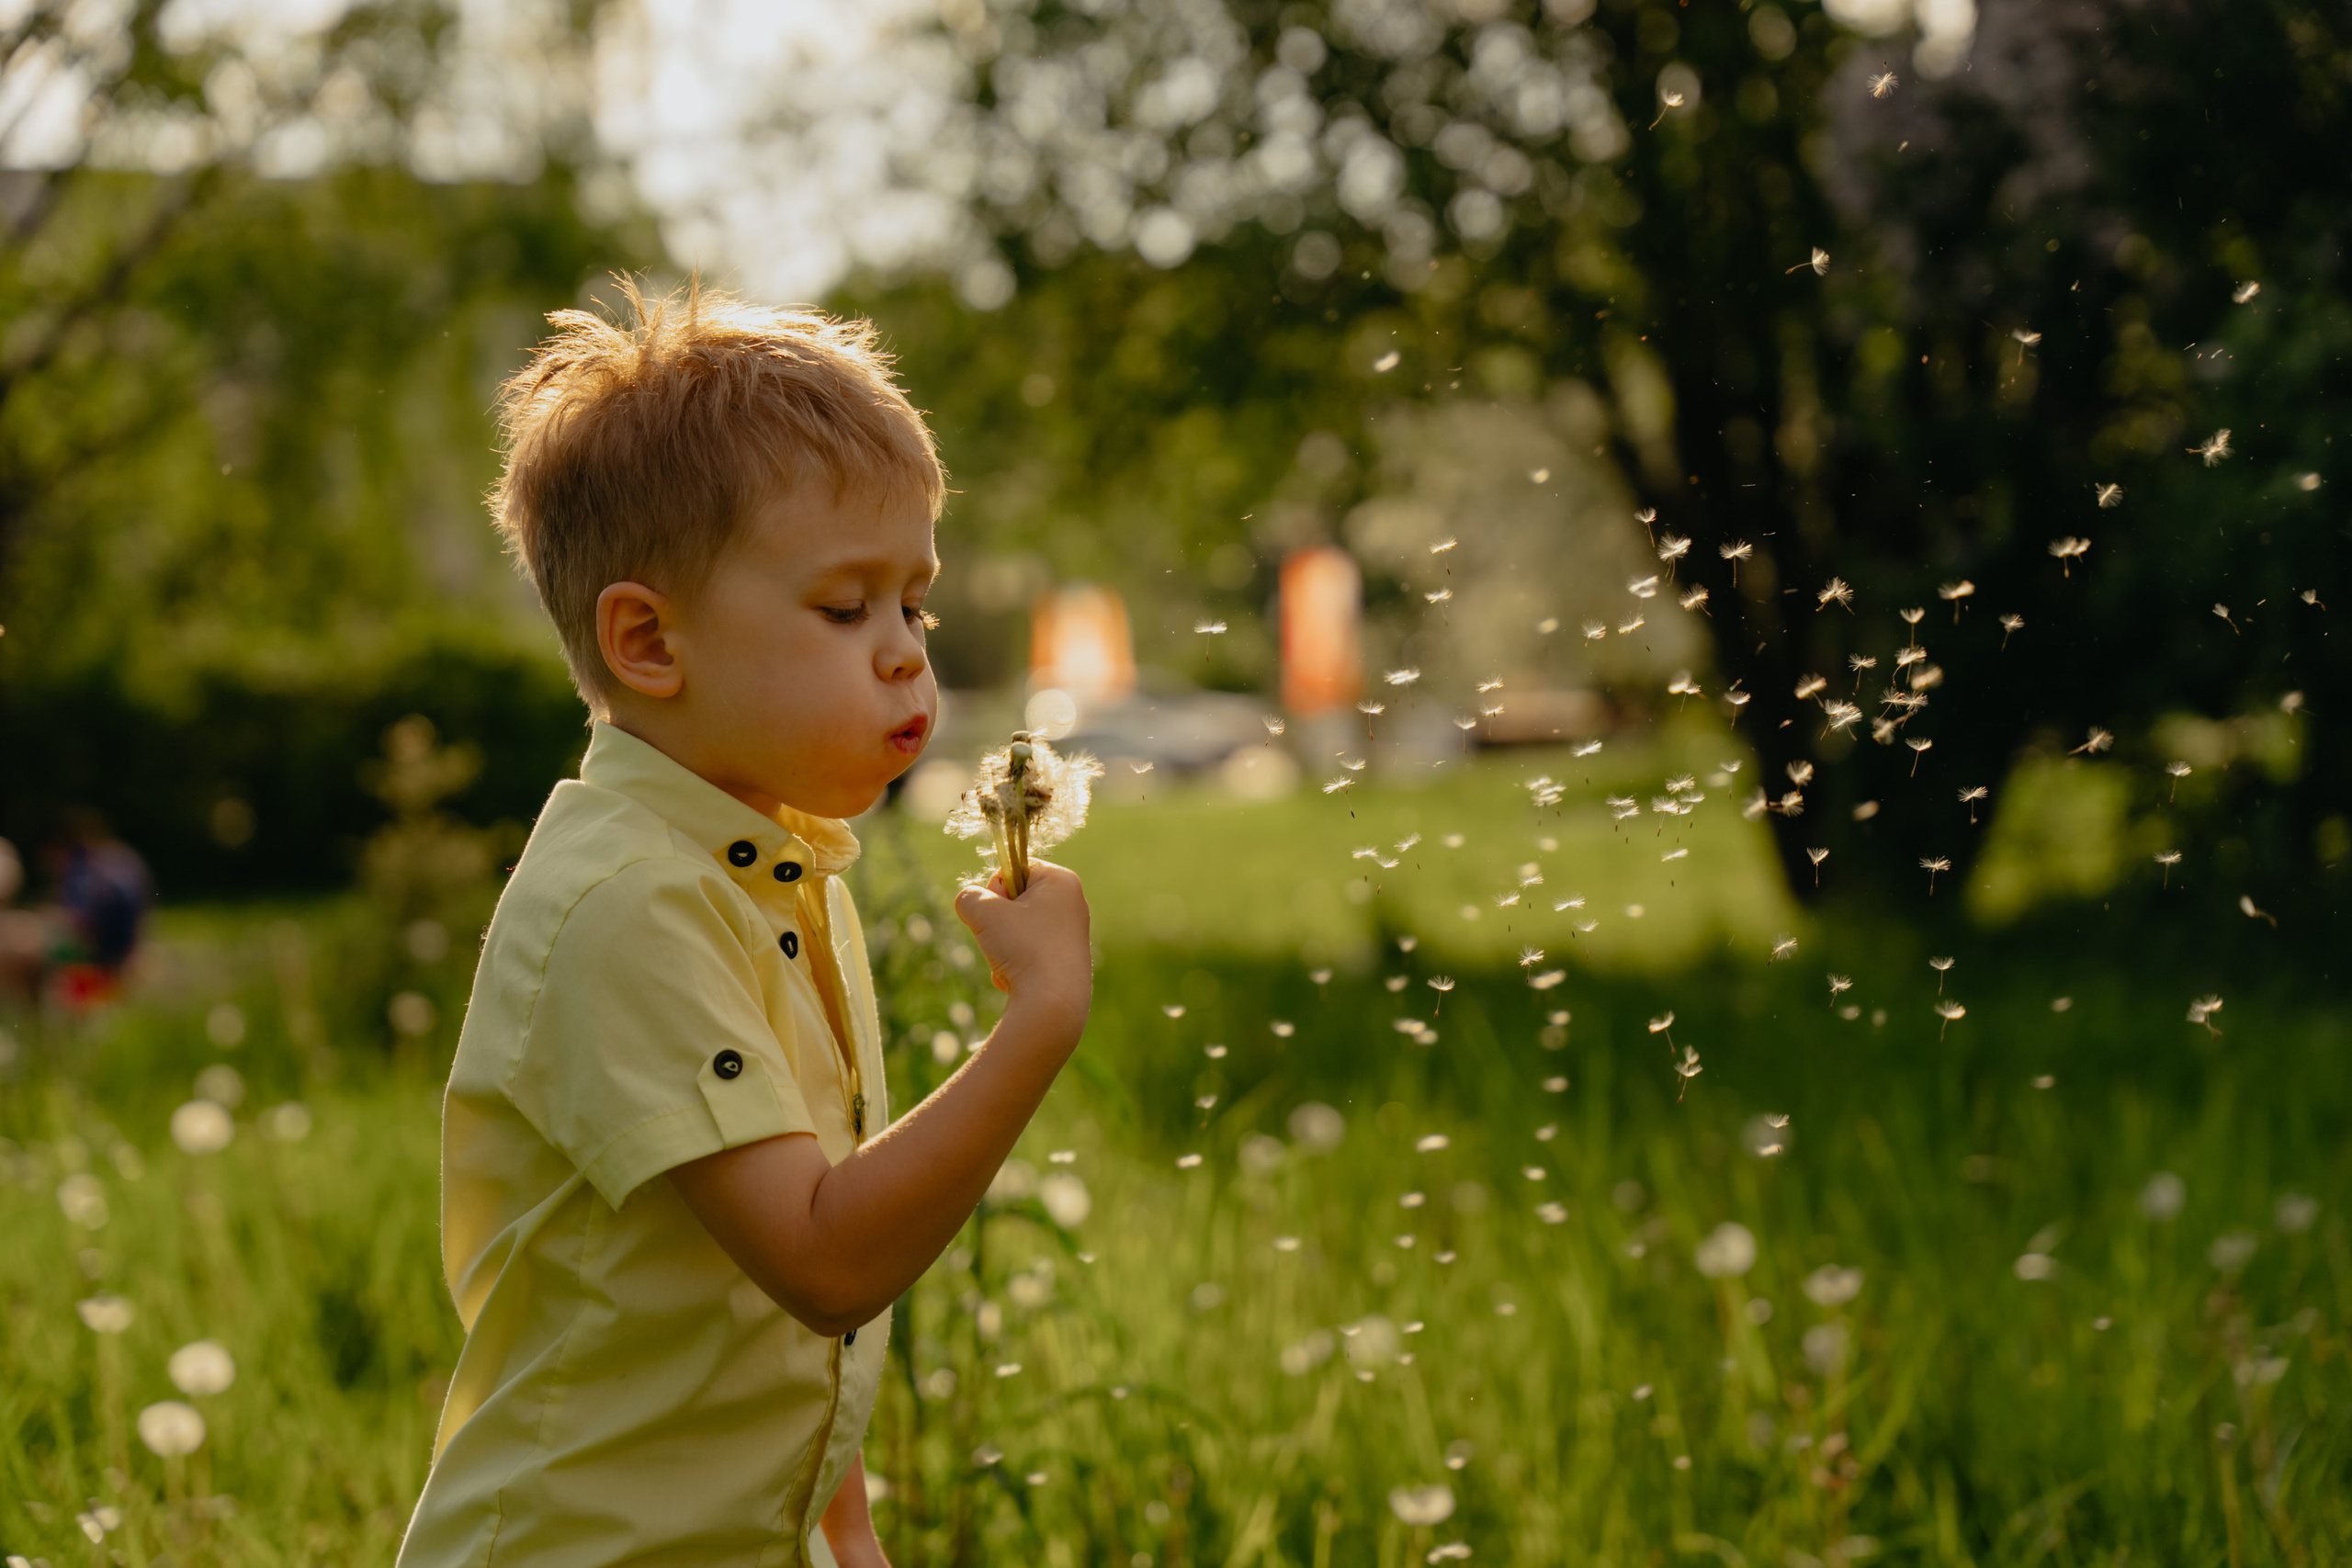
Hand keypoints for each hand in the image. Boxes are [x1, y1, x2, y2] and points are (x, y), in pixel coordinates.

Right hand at [953, 860, 1090, 1024]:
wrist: (1052, 1004)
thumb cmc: (1024, 948)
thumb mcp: (984, 912)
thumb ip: (969, 897)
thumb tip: (970, 902)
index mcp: (1062, 881)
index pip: (1016, 868)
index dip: (997, 888)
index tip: (998, 908)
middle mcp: (1072, 904)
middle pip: (1015, 901)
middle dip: (997, 921)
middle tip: (1003, 937)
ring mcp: (1071, 935)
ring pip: (1017, 930)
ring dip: (1001, 946)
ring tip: (1010, 962)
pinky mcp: (1065, 962)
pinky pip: (1027, 954)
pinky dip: (1015, 965)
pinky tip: (1018, 980)